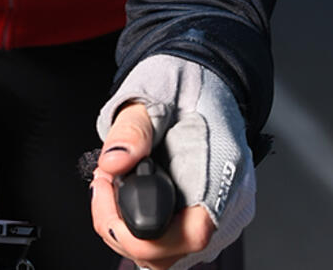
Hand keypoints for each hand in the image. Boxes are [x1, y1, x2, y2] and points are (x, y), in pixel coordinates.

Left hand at [93, 55, 256, 269]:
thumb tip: (113, 163)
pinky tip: (128, 197)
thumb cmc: (187, 85)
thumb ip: (132, 129)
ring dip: (129, 230)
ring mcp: (221, 214)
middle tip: (102, 183)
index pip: (189, 233)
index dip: (139, 230)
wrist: (207, 79)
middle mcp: (229, 201)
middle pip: (172, 253)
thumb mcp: (154, 93)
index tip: (109, 194)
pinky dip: (143, 227)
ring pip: (168, 254)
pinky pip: (172, 243)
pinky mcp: (207, 217)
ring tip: (112, 185)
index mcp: (222, 167)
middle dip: (122, 228)